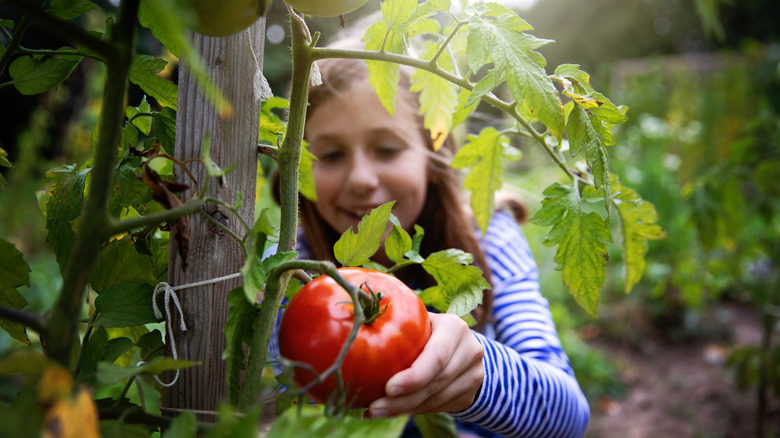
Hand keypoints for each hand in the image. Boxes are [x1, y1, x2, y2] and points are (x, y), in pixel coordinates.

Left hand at [367, 312, 484, 417]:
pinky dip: (414, 411)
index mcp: (454, 327)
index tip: (388, 388)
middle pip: (435, 382)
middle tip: (374, 408)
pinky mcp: (470, 394)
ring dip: (405, 409)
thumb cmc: (427, 330)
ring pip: (436, 399)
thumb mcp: (418, 322)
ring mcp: (474, 374)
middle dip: (402, 400)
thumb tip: (361, 327)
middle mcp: (470, 349)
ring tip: (376, 411)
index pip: (437, 356)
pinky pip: (439, 407)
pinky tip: (393, 411)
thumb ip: (398, 322)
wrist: (461, 346)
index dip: (414, 376)